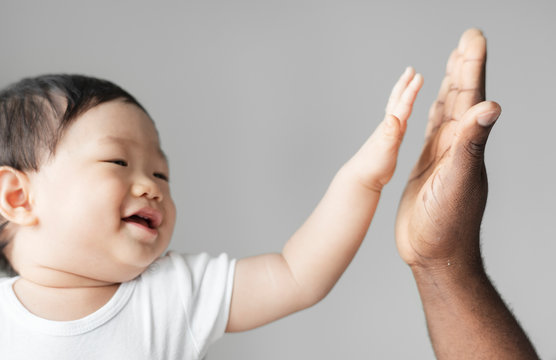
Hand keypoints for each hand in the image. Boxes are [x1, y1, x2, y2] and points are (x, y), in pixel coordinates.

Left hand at [346, 67, 421, 191]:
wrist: (361, 178)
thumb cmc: (373, 166)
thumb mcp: (384, 149)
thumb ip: (389, 134)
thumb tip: (393, 117)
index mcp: (390, 127)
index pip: (403, 105)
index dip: (411, 90)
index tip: (418, 75)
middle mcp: (389, 127)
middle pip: (397, 101)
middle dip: (405, 85)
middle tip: (410, 70)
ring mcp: (388, 133)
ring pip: (397, 109)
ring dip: (403, 96)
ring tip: (408, 86)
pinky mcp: (389, 142)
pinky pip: (398, 122)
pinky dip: (401, 114)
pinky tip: (401, 115)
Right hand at [395, 29, 500, 269]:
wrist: (435, 254)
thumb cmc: (446, 226)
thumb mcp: (457, 183)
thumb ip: (471, 145)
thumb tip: (492, 105)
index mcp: (464, 144)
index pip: (471, 96)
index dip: (473, 65)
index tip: (473, 37)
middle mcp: (457, 145)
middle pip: (462, 97)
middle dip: (465, 66)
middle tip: (467, 39)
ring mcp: (442, 155)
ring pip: (447, 111)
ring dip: (452, 85)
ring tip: (454, 62)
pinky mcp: (426, 165)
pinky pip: (430, 130)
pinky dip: (432, 111)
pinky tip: (433, 105)